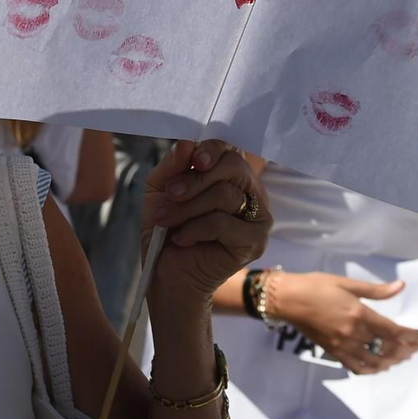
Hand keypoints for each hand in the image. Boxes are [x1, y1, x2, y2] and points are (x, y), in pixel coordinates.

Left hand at [142, 140, 270, 316]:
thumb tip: (187, 144)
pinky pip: (224, 222)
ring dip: (188, 207)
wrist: (166, 274)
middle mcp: (250, 193)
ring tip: (167, 221)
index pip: (231, 150)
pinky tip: (181, 239)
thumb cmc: (166, 229)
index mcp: (231, 176)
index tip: (194, 161)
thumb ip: (172, 166)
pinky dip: (195, 229)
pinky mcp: (255, 241)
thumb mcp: (159, 190)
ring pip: (226, 195)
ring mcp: (257, 218)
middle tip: (171, 194)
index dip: (213, 150)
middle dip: (195, 180)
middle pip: (234, 167)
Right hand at [272, 271, 417, 374]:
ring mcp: (344, 346)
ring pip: (376, 361)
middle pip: (389, 349)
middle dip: (407, 349)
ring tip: (403, 356)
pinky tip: (380, 365)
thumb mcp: (347, 284)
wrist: (288, 299)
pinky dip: (373, 369)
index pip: (395, 332)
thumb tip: (401, 286)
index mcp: (360, 315)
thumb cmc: (317, 286)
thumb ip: (376, 290)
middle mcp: (354, 334)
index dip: (413, 336)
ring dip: (393, 361)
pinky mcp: (334, 352)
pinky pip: (358, 367)